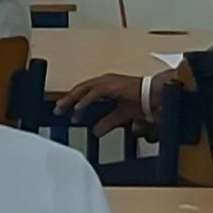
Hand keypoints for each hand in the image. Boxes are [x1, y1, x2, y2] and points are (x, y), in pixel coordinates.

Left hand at [54, 68, 176, 136]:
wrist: (155, 96)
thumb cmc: (142, 102)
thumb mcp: (120, 115)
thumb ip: (107, 122)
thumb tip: (96, 132)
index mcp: (106, 85)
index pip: (84, 90)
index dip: (73, 99)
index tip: (63, 108)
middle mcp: (104, 80)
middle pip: (80, 88)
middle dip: (67, 99)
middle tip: (57, 109)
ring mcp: (108, 82)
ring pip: (83, 89)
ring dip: (71, 99)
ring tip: (62, 109)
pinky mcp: (112, 86)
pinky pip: (93, 93)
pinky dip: (84, 102)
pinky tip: (77, 110)